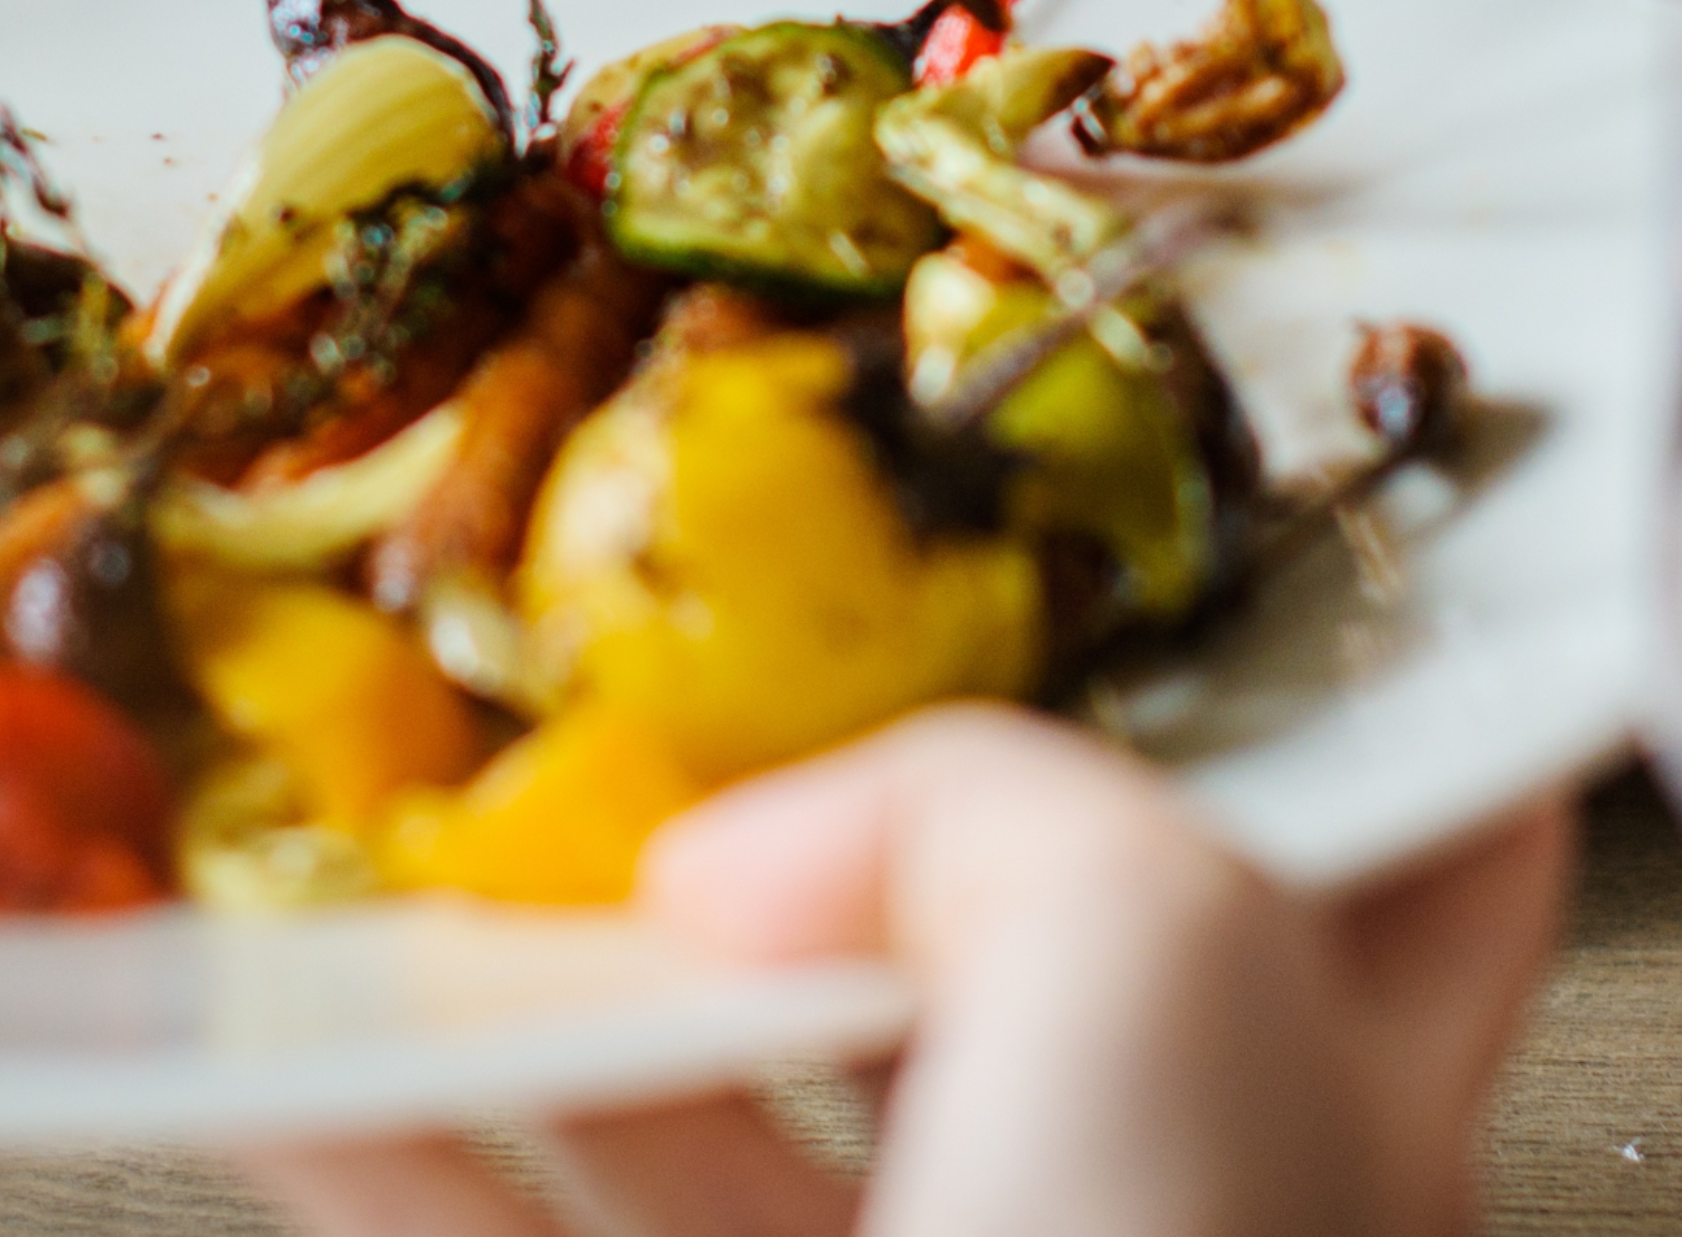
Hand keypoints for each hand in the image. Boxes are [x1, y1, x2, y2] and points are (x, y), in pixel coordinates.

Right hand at [241, 706, 1572, 1236]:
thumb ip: (996, 809)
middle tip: (684, 641)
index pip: (1395, 834)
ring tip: (428, 821)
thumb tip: (765, 837)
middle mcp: (1138, 1204)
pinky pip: (523, 1234)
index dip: (1310, 664)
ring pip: (719, 1096)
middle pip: (974, 931)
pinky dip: (392, 1138)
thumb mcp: (1158, 970)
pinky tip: (286, 1049)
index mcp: (1325, 1092)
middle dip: (813, 787)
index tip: (1162, 516)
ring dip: (556, 958)